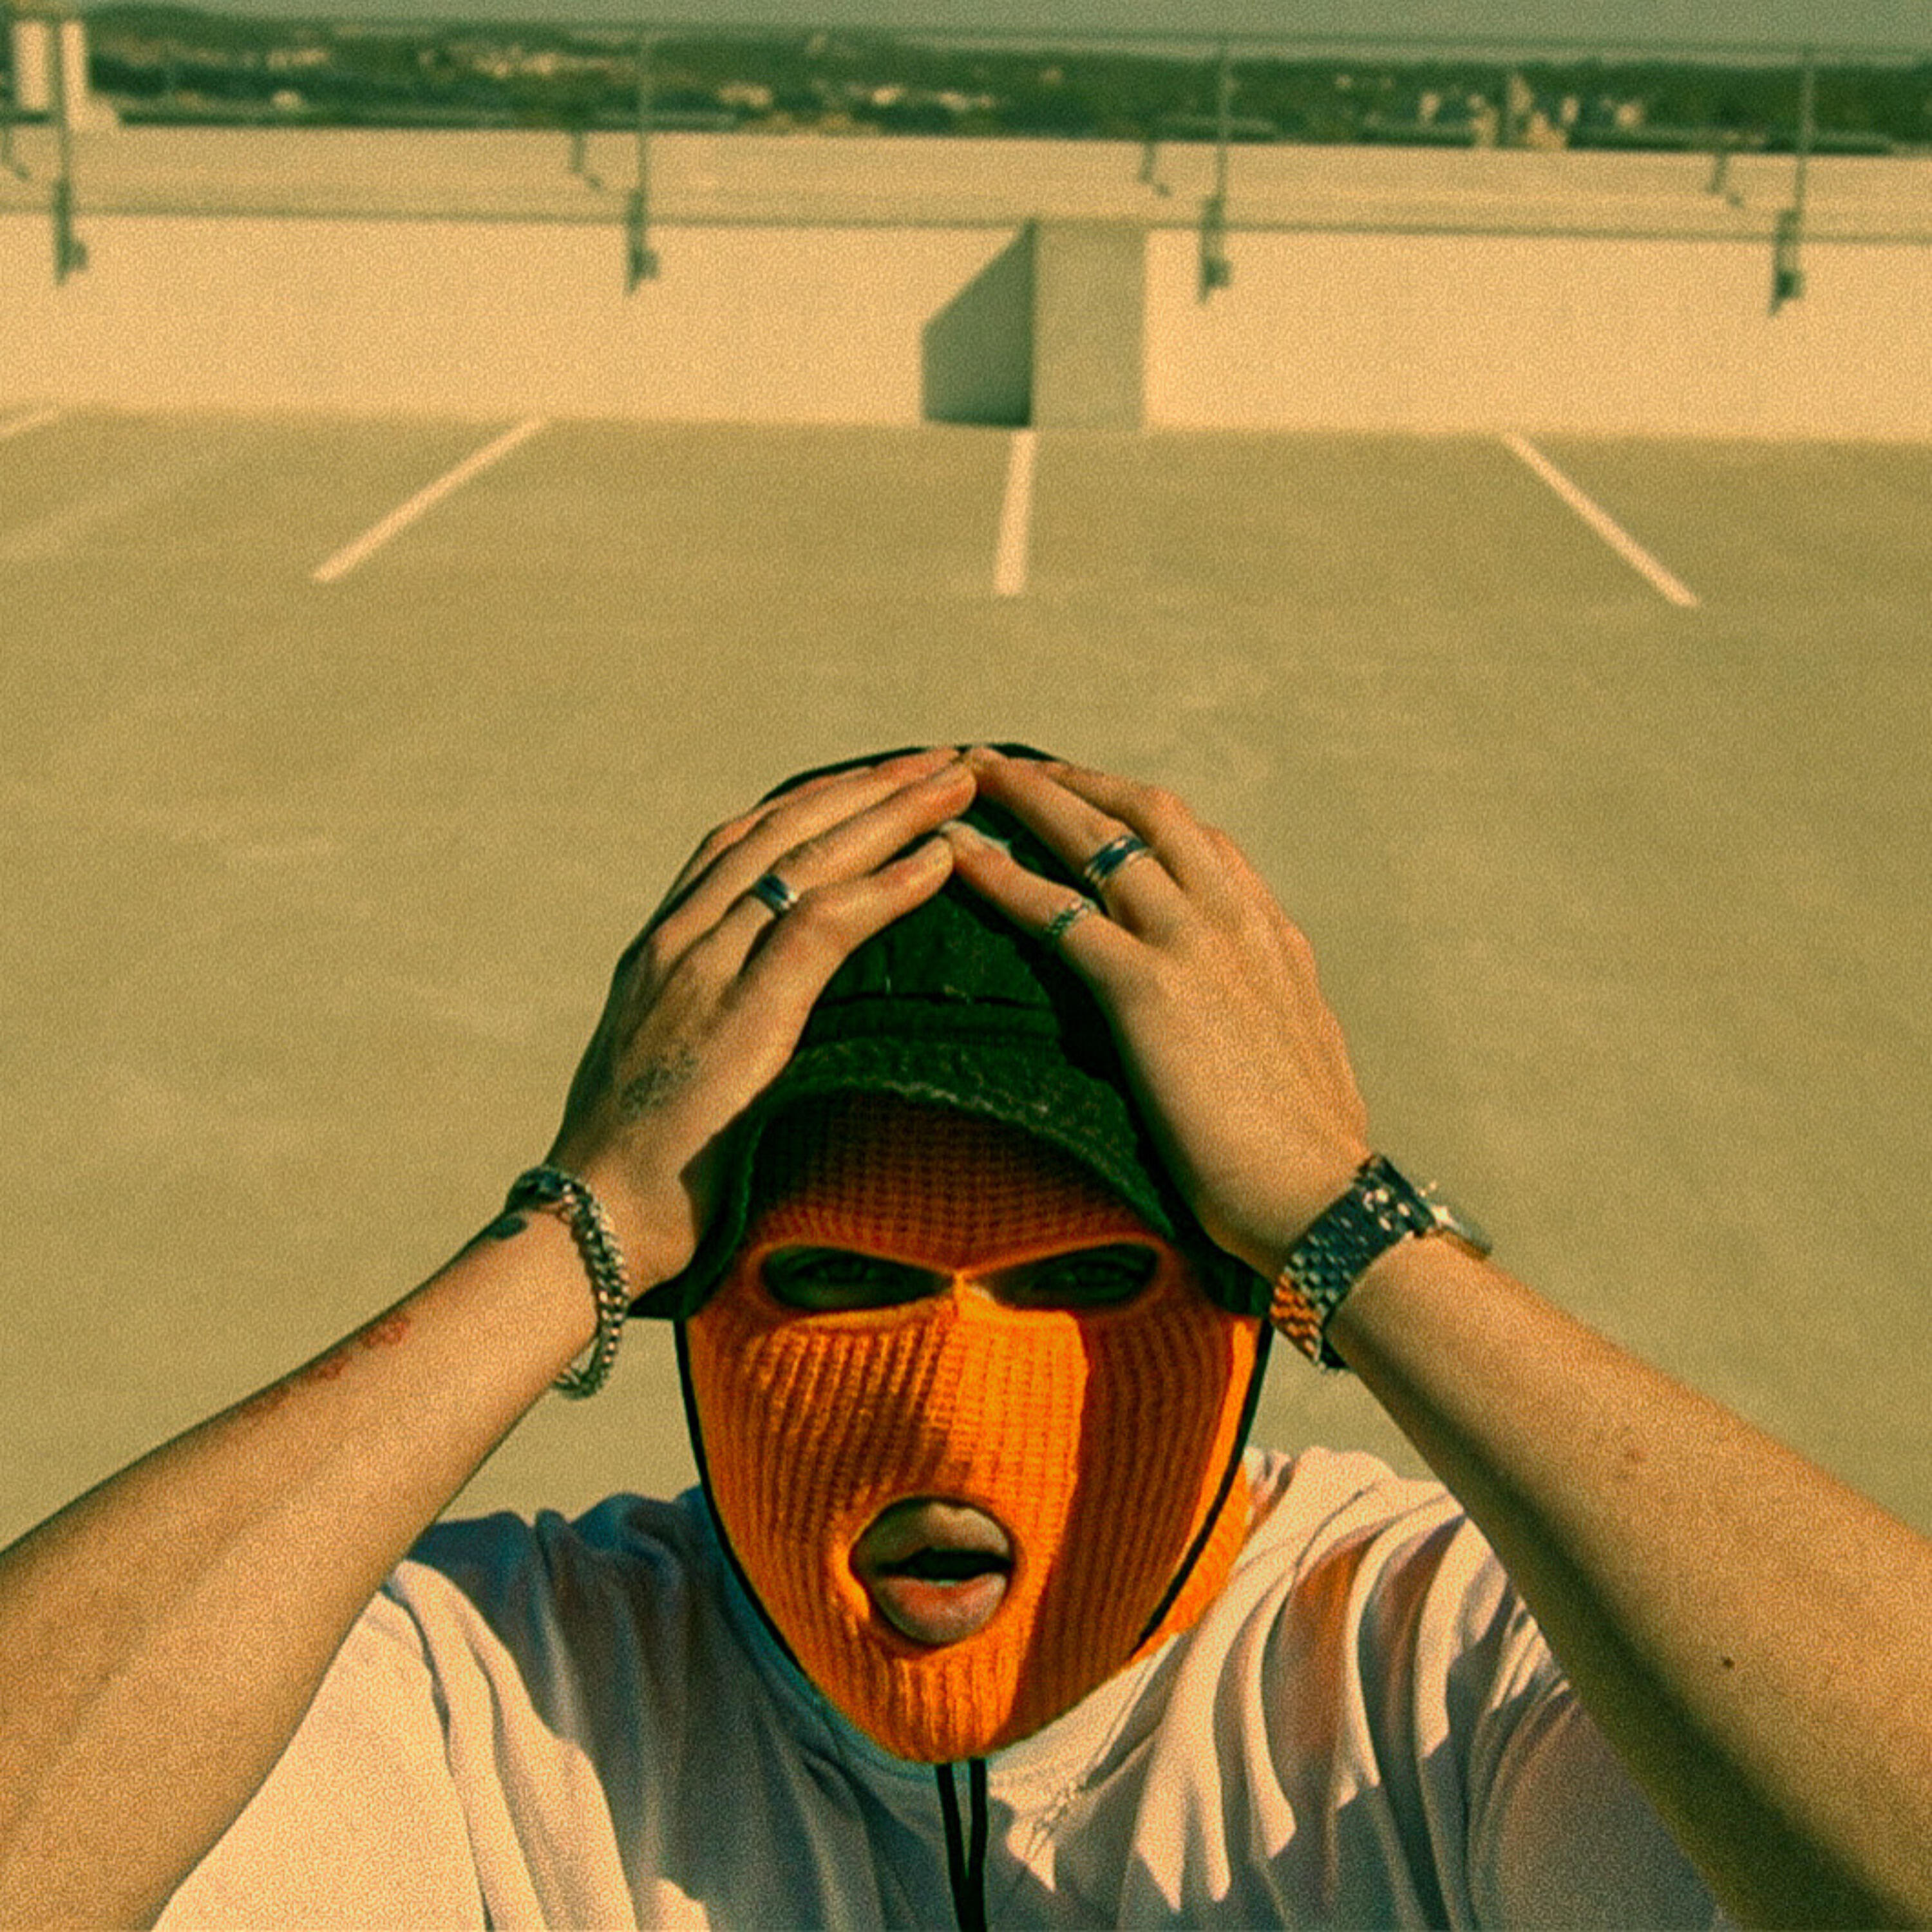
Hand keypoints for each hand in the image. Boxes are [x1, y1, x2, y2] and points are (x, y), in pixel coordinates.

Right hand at [547, 747, 974, 1284]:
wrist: (596, 1226)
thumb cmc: (643, 1175)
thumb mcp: (674, 1074)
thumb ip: (714, 1030)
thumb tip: (771, 1032)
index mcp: (662, 951)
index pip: (742, 844)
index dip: (814, 805)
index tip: (876, 781)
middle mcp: (679, 942)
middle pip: (783, 831)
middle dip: (866, 788)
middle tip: (939, 759)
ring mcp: (704, 970)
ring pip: (809, 860)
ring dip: (891, 813)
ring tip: (957, 783)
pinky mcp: (741, 1013)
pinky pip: (825, 926)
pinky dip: (887, 886)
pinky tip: (939, 859)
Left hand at [945, 750, 1368, 1277]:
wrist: (1321, 1198)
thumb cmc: (1307, 1155)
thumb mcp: (1300, 1054)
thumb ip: (1268, 1013)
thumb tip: (1251, 1018)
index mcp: (1271, 936)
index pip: (1199, 842)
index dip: (1135, 810)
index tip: (1087, 798)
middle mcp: (1234, 920)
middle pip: (1146, 812)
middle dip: (1073, 780)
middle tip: (1009, 766)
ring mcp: (1194, 946)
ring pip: (1099, 840)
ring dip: (1029, 799)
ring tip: (967, 778)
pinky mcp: (1149, 990)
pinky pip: (1059, 913)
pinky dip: (1000, 875)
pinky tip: (956, 855)